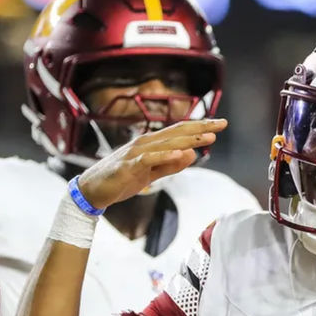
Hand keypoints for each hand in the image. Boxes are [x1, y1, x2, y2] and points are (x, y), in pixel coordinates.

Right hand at [77, 119, 226, 208]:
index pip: (180, 132)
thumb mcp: (152, 173)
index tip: (220, 125)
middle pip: (177, 132)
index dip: (200, 127)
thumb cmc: (122, 180)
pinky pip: (149, 159)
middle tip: (222, 124)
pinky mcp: (129, 165)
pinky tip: (180, 153)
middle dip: (200, 127)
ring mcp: (136, 153)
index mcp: (152, 144)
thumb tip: (192, 154)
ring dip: (188, 139)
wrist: (93, 191)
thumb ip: (171, 165)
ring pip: (166, 143)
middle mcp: (145, 143)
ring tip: (208, 137)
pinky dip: (165, 156)